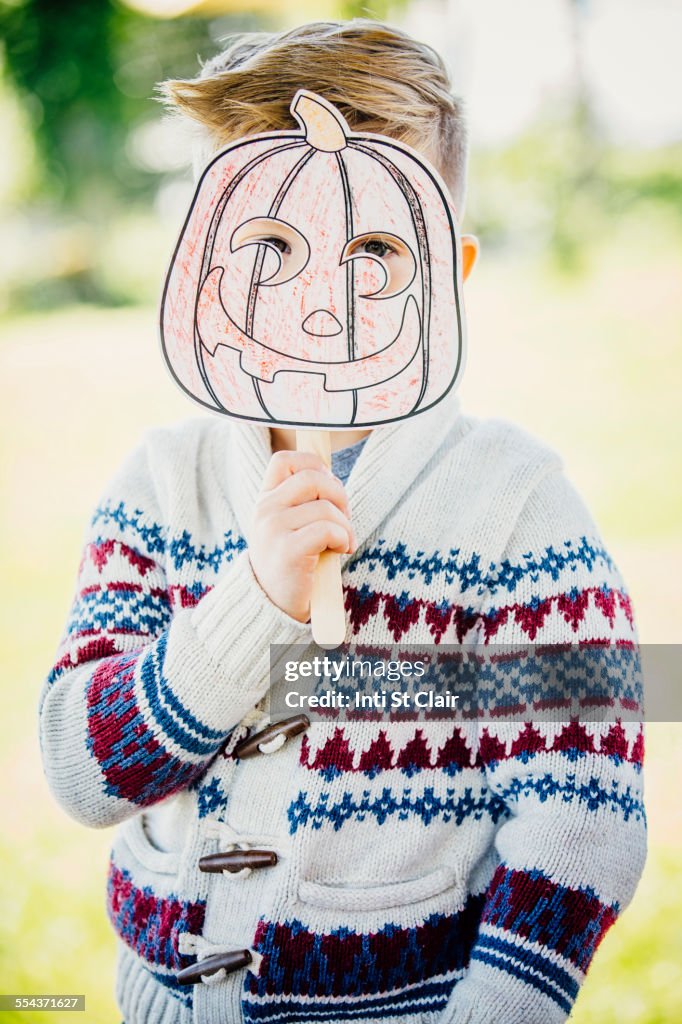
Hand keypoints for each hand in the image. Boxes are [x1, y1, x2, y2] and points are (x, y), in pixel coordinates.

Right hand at [248, 450, 356, 622]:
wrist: (272, 608)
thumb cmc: (291, 566)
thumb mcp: (288, 527)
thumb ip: (301, 503)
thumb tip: (331, 477)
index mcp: (265, 500)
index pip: (284, 460)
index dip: (314, 465)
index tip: (328, 487)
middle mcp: (265, 510)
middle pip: (313, 477)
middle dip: (339, 495)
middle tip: (343, 519)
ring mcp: (273, 528)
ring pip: (326, 507)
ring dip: (345, 525)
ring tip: (343, 542)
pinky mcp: (288, 550)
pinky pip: (328, 528)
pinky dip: (343, 538)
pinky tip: (341, 550)